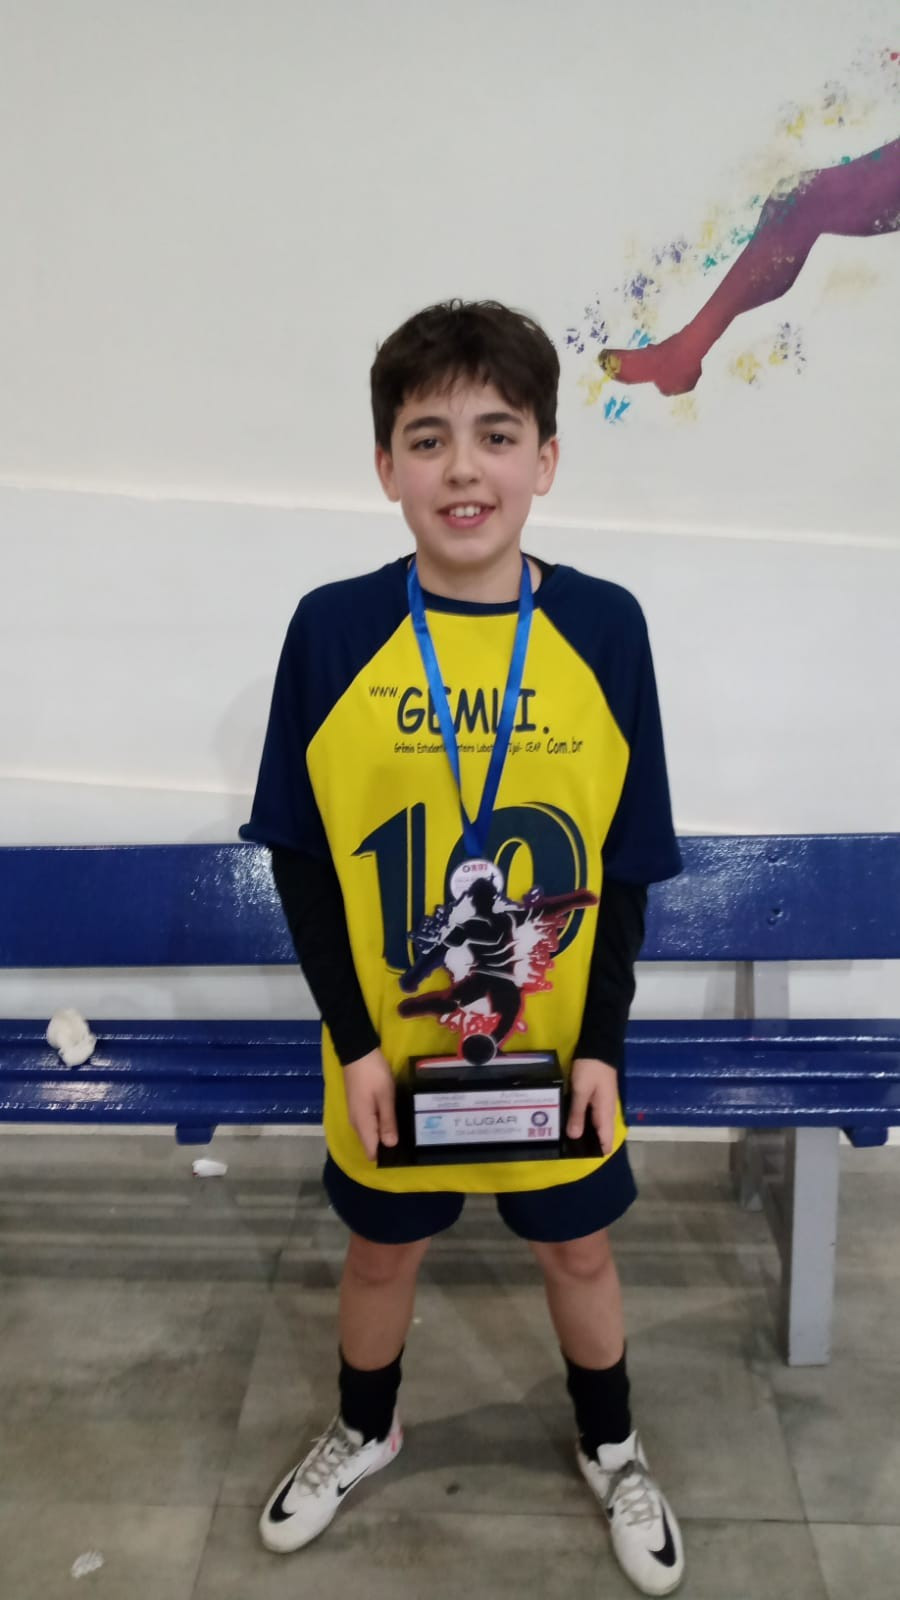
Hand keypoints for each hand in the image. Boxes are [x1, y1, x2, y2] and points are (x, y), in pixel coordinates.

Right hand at [343, 1047, 397, 1161]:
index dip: (385, 1155)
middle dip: (387, 1145)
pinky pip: (370, 1124)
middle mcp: (356, 1123)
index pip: (370, 1151)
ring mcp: (356, 1115)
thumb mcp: (385, 1096)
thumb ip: (387, 1122)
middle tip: (409, 1139)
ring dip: (384, 1134)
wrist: (358, 1053)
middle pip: (370, 1144)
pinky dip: (380, 1124)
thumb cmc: (373, 1074)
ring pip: (370, 1133)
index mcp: (362, 1123)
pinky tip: (393, 1118)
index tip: (403, 1152)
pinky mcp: (359, 1107)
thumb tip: (390, 1145)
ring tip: (405, 1129)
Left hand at [566, 1057, 618, 1154]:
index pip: (607, 1140)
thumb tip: (575, 1137)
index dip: (597, 1151)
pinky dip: (583, 1120)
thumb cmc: (590, 1069)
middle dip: (587, 1143)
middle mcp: (607, 1111)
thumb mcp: (581, 1091)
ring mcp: (603, 1103)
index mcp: (606, 1113)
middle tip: (566, 1148)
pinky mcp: (597, 1096)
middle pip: (601, 1134)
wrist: (598, 1047)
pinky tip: (569, 1119)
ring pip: (596, 1124)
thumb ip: (578, 1113)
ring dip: (584, 1131)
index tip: (580, 1156)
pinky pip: (592, 1114)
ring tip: (564, 1137)